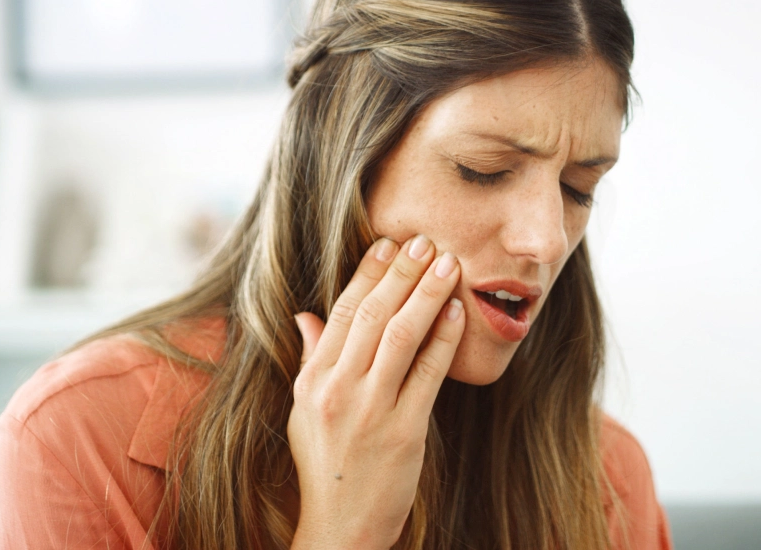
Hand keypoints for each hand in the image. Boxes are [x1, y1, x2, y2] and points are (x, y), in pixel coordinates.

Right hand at [287, 234, 463, 549]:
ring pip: (400, 335)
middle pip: (371, 315)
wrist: (340, 528)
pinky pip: (428, 374)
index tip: (387, 244)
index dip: (367, 274)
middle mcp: (337, 390)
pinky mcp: (404, 431)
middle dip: (401, 272)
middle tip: (425, 240)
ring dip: (427, 294)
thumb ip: (310, 360)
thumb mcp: (303, 411)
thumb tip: (306, 315)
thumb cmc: (325, 466)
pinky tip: (457, 312)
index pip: (340, 312)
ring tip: (447, 263)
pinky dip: (443, 338)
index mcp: (312, 381)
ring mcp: (370, 410)